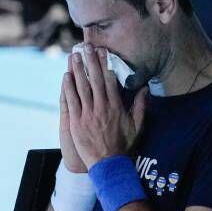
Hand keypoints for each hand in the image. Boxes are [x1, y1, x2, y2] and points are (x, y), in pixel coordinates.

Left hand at [62, 44, 146, 169]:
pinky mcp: (77, 122)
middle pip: (95, 80)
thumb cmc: (123, 146)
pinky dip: (68, 87)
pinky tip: (66, 76)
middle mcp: (102, 108)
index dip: (105, 65)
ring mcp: (88, 114)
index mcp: (116, 107)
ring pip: (82, 87)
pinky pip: (71, 100)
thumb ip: (140, 106)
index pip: (110, 81)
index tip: (103, 52)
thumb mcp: (137, 126)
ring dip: (78, 70)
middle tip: (87, 46)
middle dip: (91, 61)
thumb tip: (145, 89)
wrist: (108, 164)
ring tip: (74, 56)